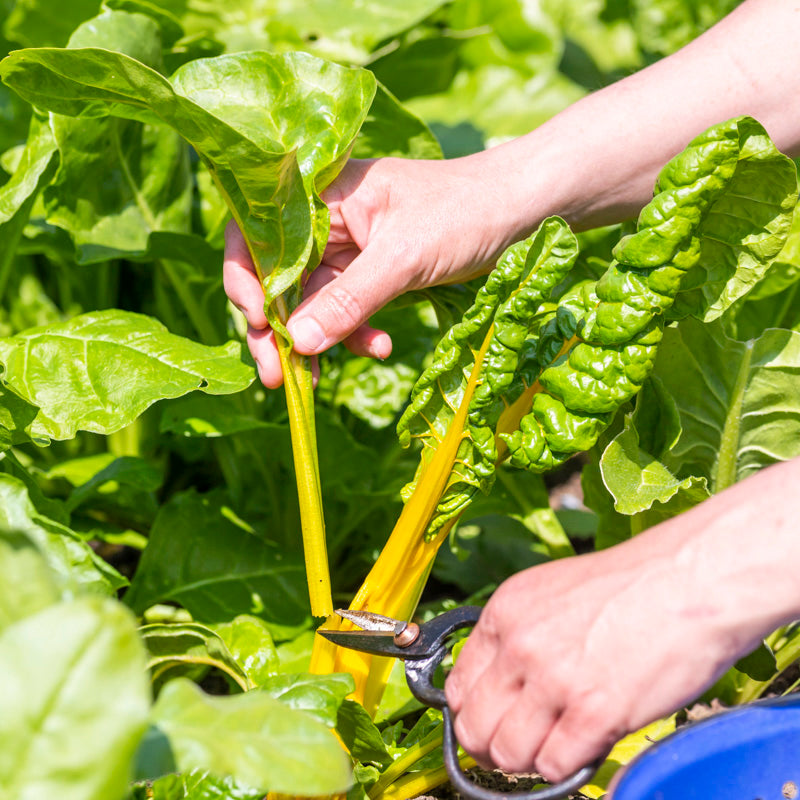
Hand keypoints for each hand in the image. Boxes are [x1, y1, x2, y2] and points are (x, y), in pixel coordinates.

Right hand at [223, 155, 523, 387]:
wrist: (522, 211)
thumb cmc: (466, 212)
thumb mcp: (405, 257)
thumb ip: (350, 299)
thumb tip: (298, 343)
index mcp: (323, 194)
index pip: (258, 232)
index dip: (247, 278)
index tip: (258, 322)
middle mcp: (327, 219)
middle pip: (279, 276)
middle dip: (277, 328)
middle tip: (275, 377)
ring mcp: (349, 248)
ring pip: (312, 301)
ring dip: (316, 340)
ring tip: (314, 381)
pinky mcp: (372, 273)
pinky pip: (347, 310)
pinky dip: (354, 334)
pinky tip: (380, 348)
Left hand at [443, 514, 760, 782]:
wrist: (688, 581)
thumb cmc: (628, 586)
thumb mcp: (550, 593)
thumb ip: (518, 634)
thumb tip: (498, 683)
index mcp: (504, 613)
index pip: (458, 687)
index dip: (472, 715)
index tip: (490, 723)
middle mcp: (519, 645)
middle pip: (473, 728)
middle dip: (492, 747)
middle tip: (518, 746)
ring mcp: (554, 680)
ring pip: (508, 754)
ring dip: (528, 761)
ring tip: (555, 745)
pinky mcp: (594, 712)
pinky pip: (554, 766)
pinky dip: (566, 767)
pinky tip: (585, 744)